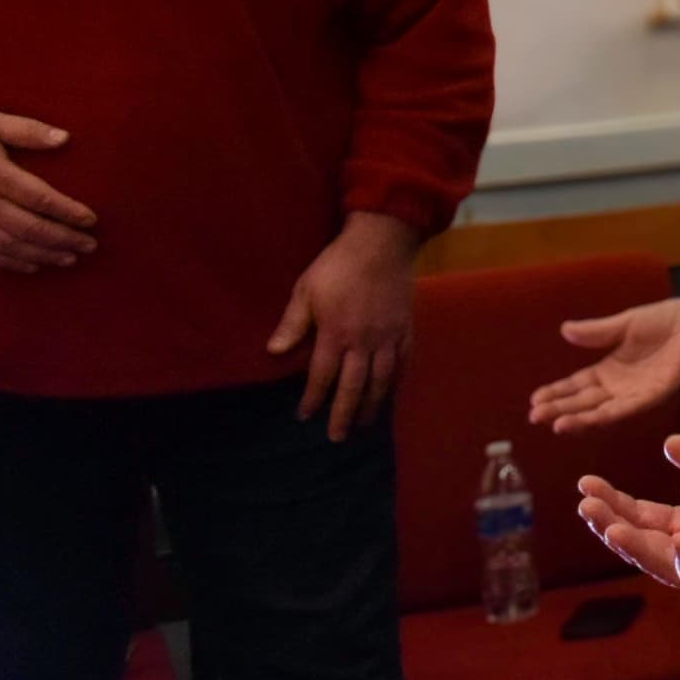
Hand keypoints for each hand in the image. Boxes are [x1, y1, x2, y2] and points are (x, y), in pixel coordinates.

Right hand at [0, 105, 98, 272]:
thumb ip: (27, 130)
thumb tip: (66, 138)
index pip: (41, 199)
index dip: (69, 212)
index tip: (92, 220)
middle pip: (31, 228)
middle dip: (64, 239)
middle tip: (90, 246)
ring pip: (12, 246)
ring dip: (44, 255)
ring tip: (70, 259)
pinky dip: (13, 263)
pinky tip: (33, 266)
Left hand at [268, 211, 421, 440]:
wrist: (383, 242)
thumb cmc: (338, 265)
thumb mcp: (306, 289)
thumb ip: (292, 323)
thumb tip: (273, 352)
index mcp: (335, 333)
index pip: (322, 376)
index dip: (313, 398)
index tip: (304, 415)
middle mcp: (363, 342)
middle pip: (354, 387)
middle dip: (344, 414)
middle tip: (337, 436)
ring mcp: (388, 336)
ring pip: (381, 380)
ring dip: (372, 405)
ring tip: (365, 424)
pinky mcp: (405, 328)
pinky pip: (402, 362)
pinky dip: (396, 381)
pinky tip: (390, 392)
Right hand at [532, 293, 679, 434]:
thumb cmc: (665, 321)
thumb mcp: (625, 325)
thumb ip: (597, 332)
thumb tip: (564, 330)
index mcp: (609, 370)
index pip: (576, 386)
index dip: (556, 393)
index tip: (534, 400)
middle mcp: (619, 387)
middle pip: (583, 402)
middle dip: (559, 409)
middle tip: (534, 417)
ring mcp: (636, 393)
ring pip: (601, 411)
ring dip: (578, 418)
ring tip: (554, 424)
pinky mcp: (654, 395)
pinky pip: (627, 408)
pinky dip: (606, 415)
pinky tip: (588, 419)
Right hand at [580, 433, 679, 601]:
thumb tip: (667, 445)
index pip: (643, 515)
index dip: (614, 502)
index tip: (587, 482)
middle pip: (643, 542)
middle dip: (612, 525)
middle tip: (587, 506)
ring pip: (664, 567)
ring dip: (638, 549)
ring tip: (614, 527)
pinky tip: (676, 541)